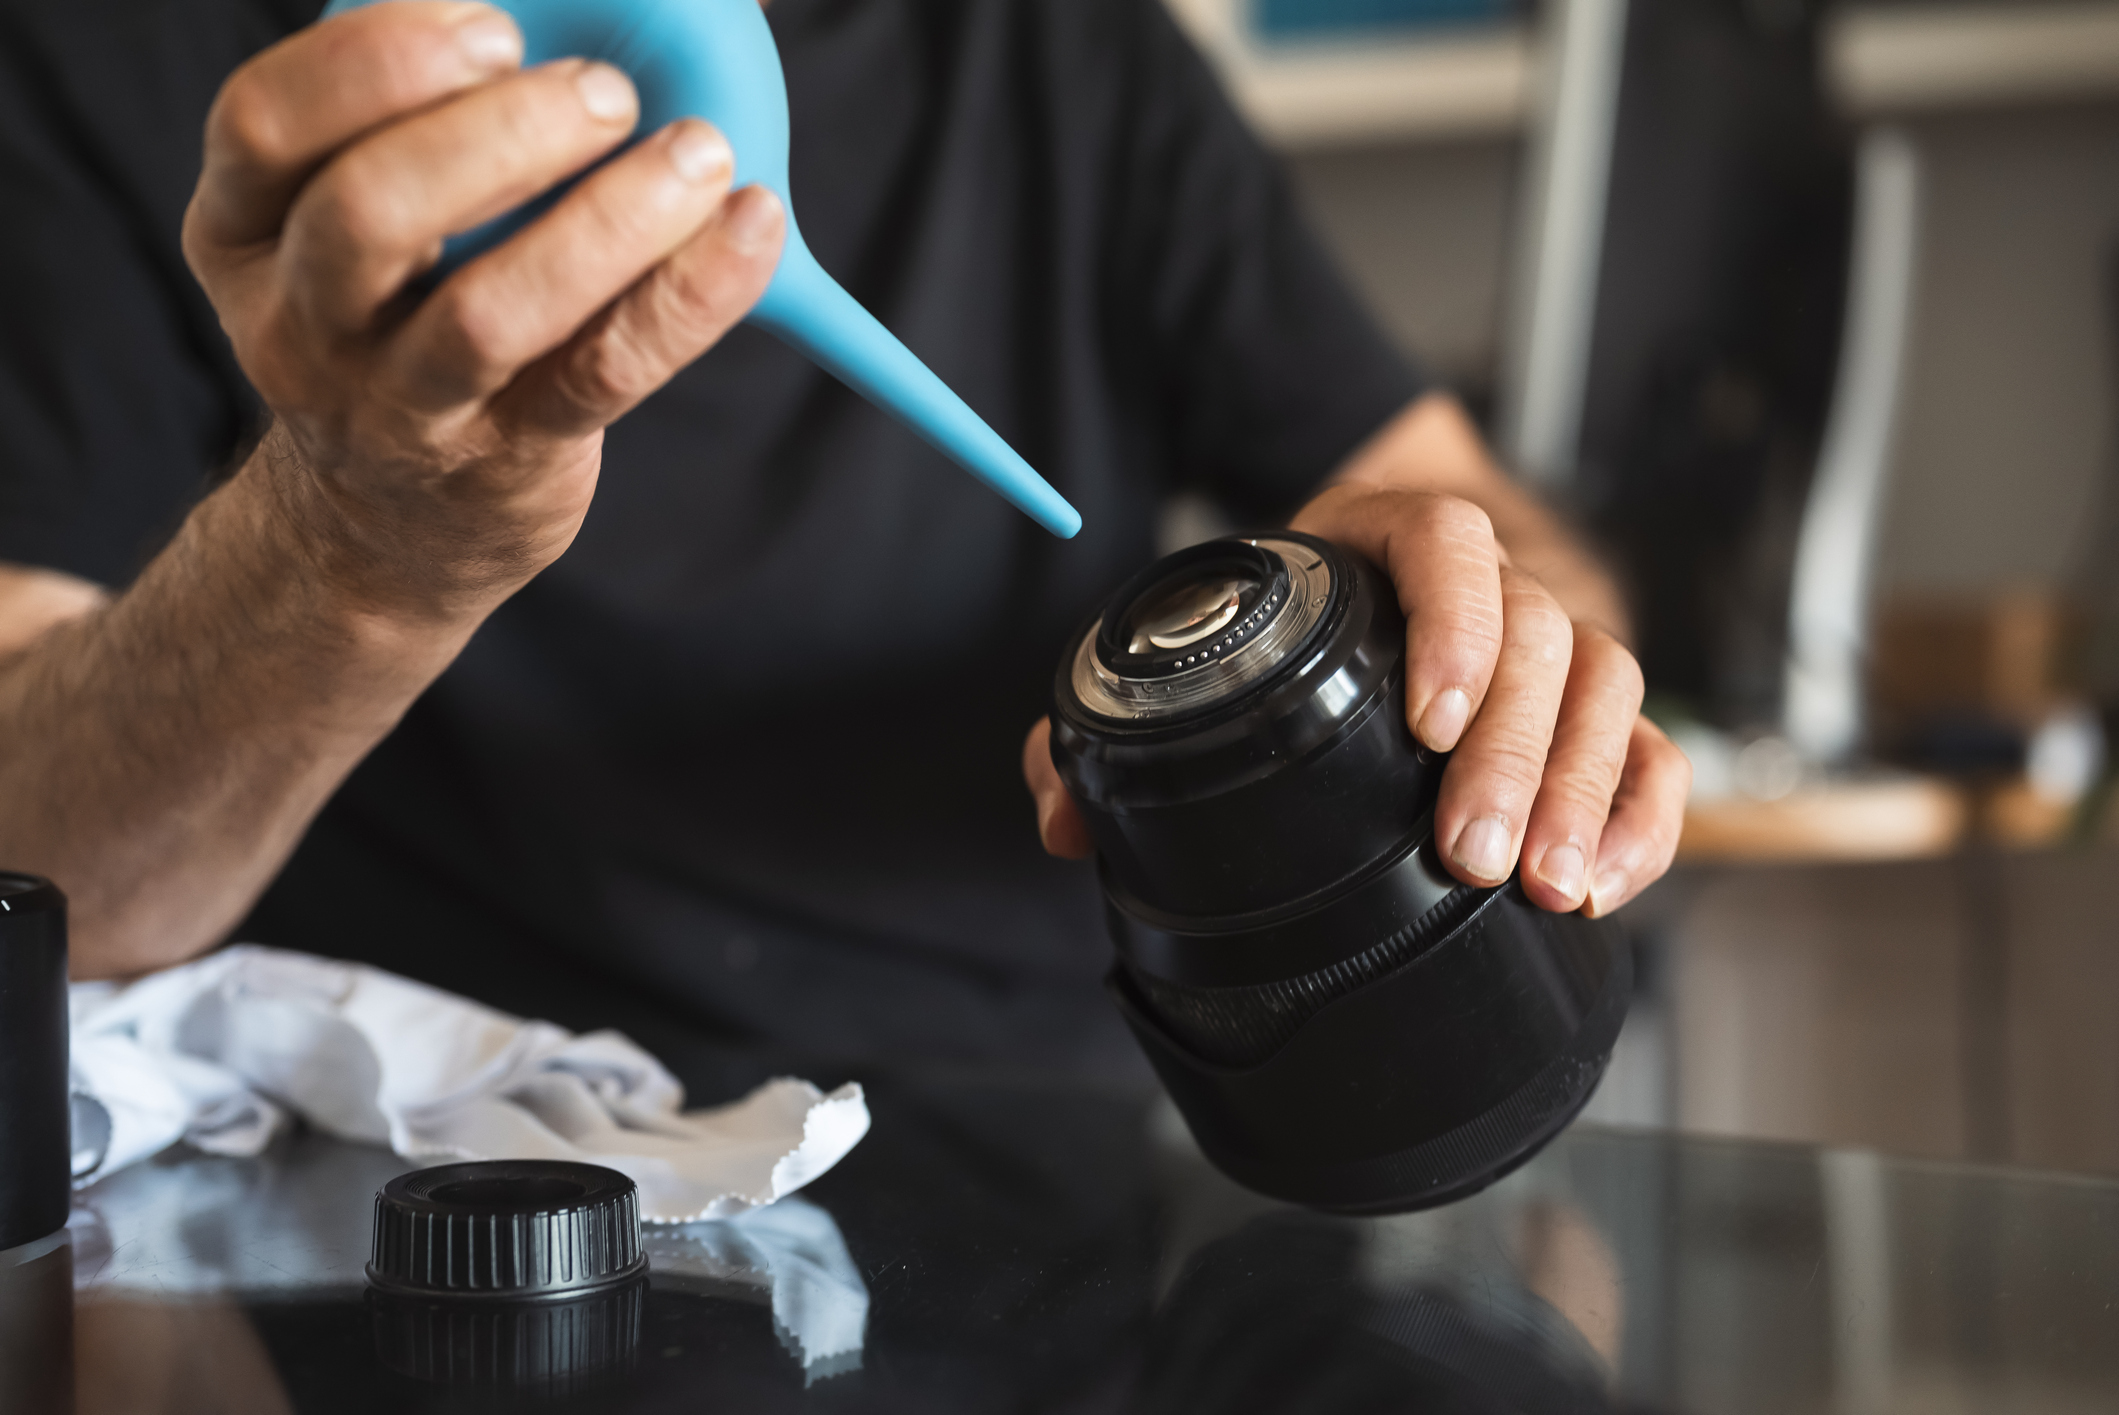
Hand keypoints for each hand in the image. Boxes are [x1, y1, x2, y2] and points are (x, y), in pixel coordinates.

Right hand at [182, 1, 784, 617]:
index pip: (263, 124)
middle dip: (493, 133)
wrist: (393, 524)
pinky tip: (750, 228)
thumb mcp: (355, 227)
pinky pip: (606, 370)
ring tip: (698, 155)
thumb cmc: (399, 319)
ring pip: (489, 313)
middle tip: (604, 89)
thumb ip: (432, 118)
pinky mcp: (511, 458)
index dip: (370, 60)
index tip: (489, 22)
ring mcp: (401, 407)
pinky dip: (690, 294)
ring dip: (606, 220)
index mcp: (244, 229)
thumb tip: (626, 8)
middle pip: (366, 213)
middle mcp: (302, 324)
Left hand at [1022, 485, 1689, 916]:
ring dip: (1584, 791)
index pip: (1445, 543)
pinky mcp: (1590, 709)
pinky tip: (1607, 882)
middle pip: (1541, 633)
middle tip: (1473, 853)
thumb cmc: (1271, 634)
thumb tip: (1063, 819)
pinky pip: (1649, 747)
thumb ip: (1106, 726)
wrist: (1354, 598)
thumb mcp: (1194, 656)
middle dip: (1515, 752)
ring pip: (1608, 687)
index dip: (1452, 622)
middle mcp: (1486, 579)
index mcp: (1378, 540)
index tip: (1429, 717)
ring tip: (1548, 887)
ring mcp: (1552, 639)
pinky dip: (1644, 814)